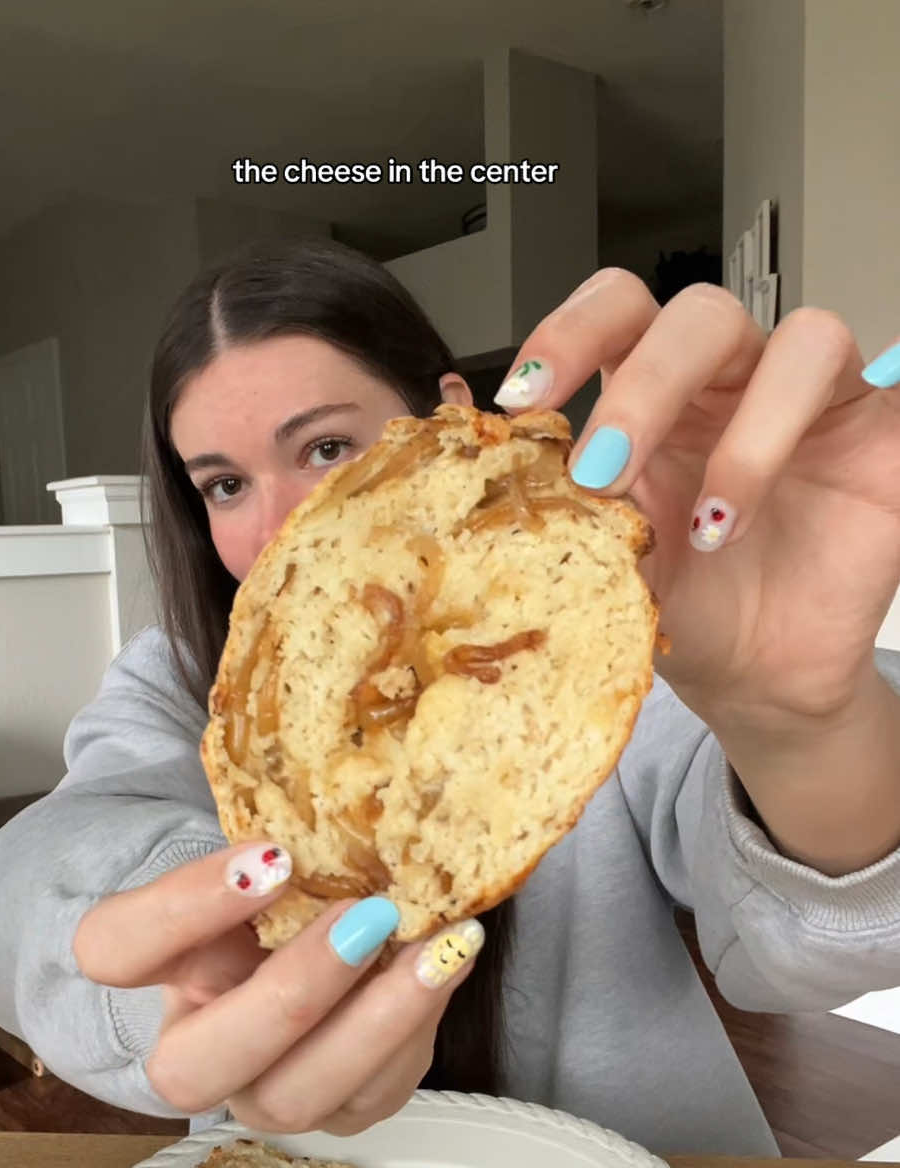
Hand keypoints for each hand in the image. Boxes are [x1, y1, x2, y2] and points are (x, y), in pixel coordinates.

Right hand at [73, 842, 481, 1133]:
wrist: (316, 945)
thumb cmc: (285, 896)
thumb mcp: (262, 862)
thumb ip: (275, 854)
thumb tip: (352, 825)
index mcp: (151, 967)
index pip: (114, 949)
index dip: (186, 906)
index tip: (273, 856)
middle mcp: (190, 1053)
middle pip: (194, 1068)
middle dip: (290, 994)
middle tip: (366, 917)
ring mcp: (261, 1095)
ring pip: (296, 1097)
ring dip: (375, 1023)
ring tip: (439, 949)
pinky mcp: (339, 1111)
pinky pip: (374, 1093)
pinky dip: (418, 1028)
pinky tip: (450, 965)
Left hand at [495, 269, 899, 734]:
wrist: (756, 679)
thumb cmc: (684, 609)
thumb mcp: (610, 565)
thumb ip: (570, 515)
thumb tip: (485, 499)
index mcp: (657, 392)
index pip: (619, 310)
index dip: (571, 332)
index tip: (522, 399)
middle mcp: (734, 379)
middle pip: (700, 314)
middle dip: (645, 388)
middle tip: (604, 474)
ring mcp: (813, 401)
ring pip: (803, 340)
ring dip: (750, 434)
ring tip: (713, 526)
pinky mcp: (883, 435)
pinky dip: (877, 397)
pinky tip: (836, 458)